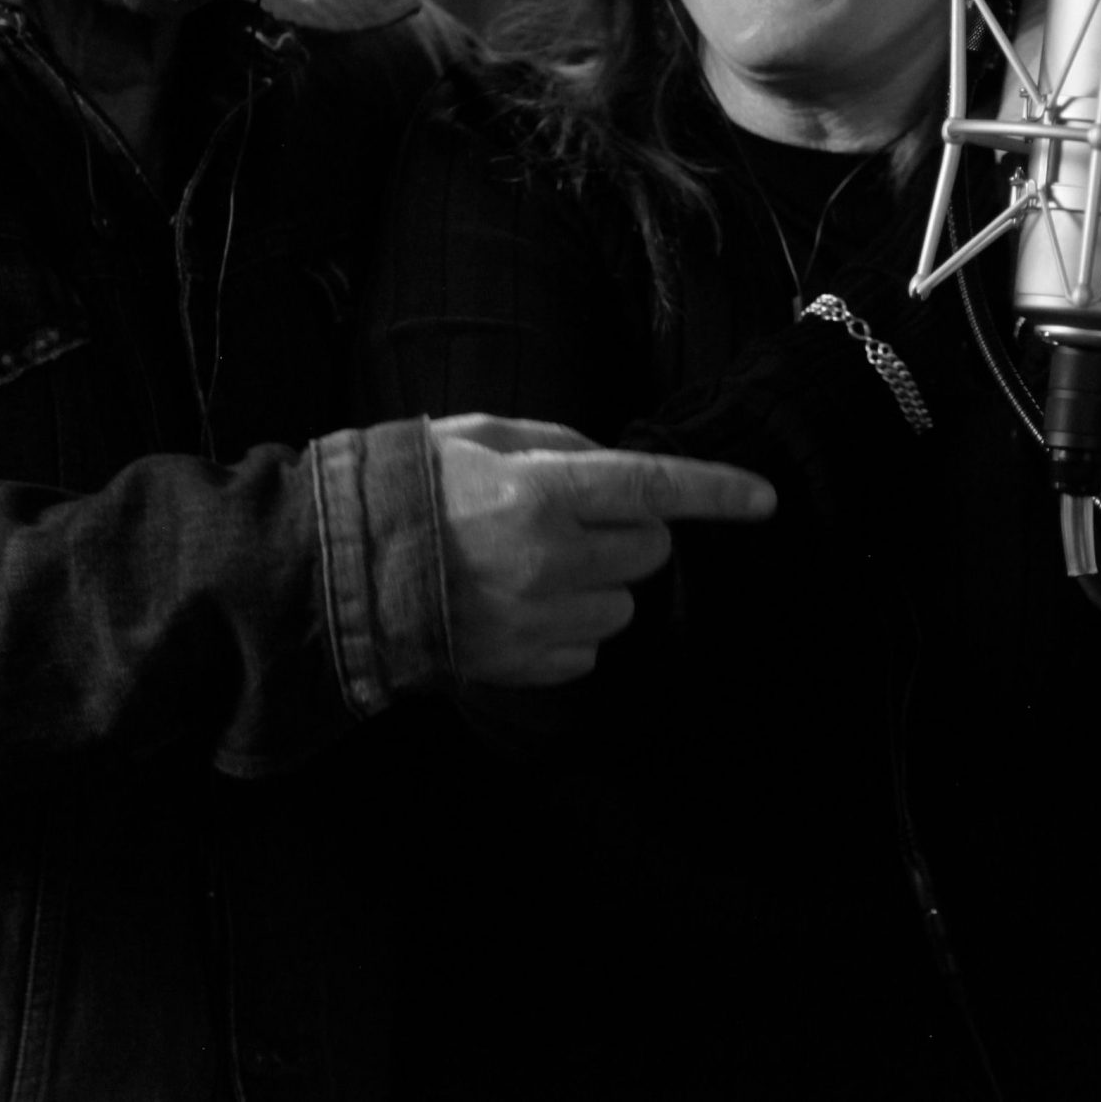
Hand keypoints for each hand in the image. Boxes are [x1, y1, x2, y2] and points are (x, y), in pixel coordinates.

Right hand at [431, 414, 775, 685]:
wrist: (336, 571)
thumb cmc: (410, 489)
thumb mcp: (480, 435)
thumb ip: (560, 443)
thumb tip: (615, 465)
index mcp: (542, 491)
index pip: (655, 488)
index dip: (718, 493)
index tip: (765, 500)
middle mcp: (551, 558)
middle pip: (648, 550)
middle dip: (627, 531)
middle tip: (571, 520)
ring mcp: (539, 619)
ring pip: (624, 604)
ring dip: (599, 583)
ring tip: (535, 566)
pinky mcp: (524, 665)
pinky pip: (590, 648)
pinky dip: (571, 627)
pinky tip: (521, 605)